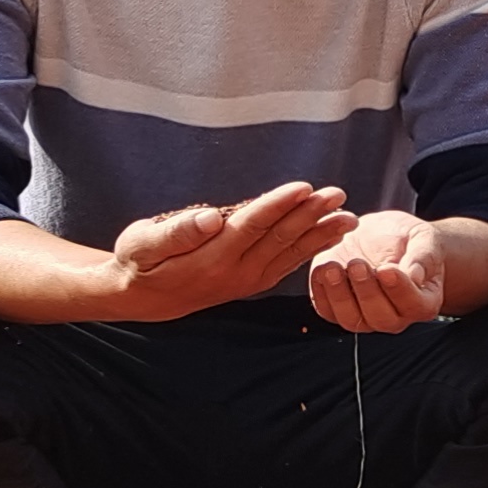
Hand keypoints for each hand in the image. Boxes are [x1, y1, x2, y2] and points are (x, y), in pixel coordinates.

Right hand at [103, 183, 354, 319]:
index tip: (305, 187)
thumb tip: (210, 217)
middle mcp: (234, 273)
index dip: (279, 206)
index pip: (252, 227)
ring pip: (289, 254)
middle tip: (339, 194)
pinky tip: (328, 237)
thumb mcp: (143, 243)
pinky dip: (309, 250)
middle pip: (279, 239)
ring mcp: (245, 281)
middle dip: (311, 215)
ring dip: (320, 234)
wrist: (141, 299)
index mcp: (211, 259)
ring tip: (348, 218)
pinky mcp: (250, 283)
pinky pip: (285, 266)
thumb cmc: (138, 261)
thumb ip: (176, 231)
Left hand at [307, 205, 452, 332]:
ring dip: (339, 295)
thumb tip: (414, 275)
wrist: (385, 236)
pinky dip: (321, 292)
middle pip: (381, 318)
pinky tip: (322, 269)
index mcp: (422, 302)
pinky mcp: (338, 308)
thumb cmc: (410, 240)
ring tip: (333, 268)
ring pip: (351, 319)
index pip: (414, 305)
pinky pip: (327, 310)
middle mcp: (395, 316)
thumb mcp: (423, 239)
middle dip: (366, 292)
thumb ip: (422, 257)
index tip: (386, 269)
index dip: (400, 290)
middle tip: (358, 264)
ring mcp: (365, 316)